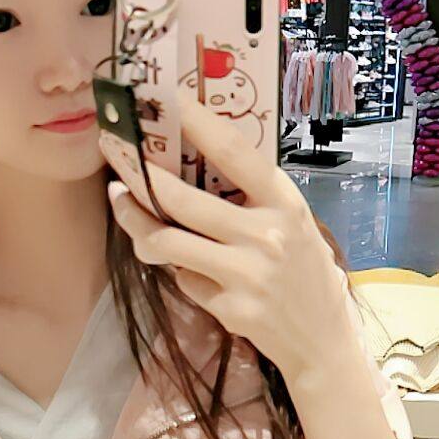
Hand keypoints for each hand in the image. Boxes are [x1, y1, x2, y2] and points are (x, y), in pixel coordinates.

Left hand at [101, 93, 349, 382]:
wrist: (323, 340)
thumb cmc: (307, 275)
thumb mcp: (295, 225)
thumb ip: (255, 200)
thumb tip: (195, 165)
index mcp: (285, 203)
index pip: (234, 152)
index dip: (196, 122)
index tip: (166, 98)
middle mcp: (266, 235)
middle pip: (182, 199)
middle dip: (140, 175)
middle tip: (115, 155)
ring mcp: (245, 275)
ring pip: (167, 241)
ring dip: (135, 222)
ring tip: (121, 204)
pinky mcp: (229, 309)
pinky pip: (183, 279)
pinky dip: (175, 269)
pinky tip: (177, 262)